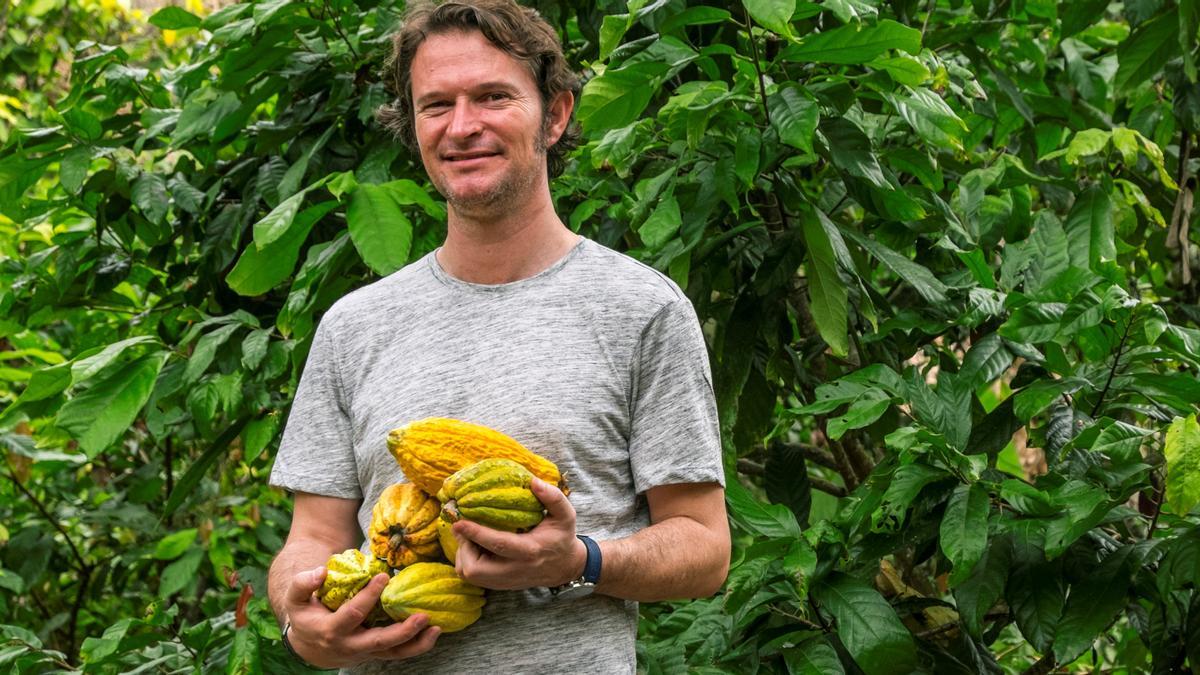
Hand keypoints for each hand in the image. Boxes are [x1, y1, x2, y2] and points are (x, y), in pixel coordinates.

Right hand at [282, 566, 440, 667]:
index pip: (353, 614)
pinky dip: (417, 646)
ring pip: (393, 653)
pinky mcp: (376, 654)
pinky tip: (434, 633)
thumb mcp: (295, 599)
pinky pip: (398, 653)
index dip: (368, 596)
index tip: (383, 576)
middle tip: (421, 616)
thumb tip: (321, 571)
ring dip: (416, 643)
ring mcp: (365, 652)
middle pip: (378, 642)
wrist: (310, 646)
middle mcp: (350, 645)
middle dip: (401, 631)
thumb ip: (303, 583)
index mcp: (330, 630)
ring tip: (436, 628)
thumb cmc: (306, 615)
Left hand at [453, 477, 586, 589]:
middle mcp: (515, 569)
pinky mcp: (500, 585)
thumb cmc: (561, 537)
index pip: (498, 544)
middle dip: (463, 548)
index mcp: (530, 550)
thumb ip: (552, 497)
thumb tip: (533, 481)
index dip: (476, 533)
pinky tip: (477, 546)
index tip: (459, 521)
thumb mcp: (565, 515)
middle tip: (463, 528)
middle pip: (475, 570)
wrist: (565, 567)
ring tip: (470, 536)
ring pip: (470, 575)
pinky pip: (474, 578)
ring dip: (464, 555)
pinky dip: (468, 561)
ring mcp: (506, 580)